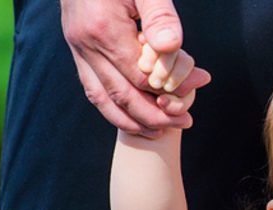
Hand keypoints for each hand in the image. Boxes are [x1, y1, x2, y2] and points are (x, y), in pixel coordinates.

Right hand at [61, 0, 210, 136]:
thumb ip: (160, 16)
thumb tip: (170, 47)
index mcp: (103, 29)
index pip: (140, 76)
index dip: (168, 91)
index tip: (196, 91)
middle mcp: (85, 44)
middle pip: (121, 95)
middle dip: (154, 115)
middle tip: (185, 122)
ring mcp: (77, 48)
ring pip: (102, 98)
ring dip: (132, 120)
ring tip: (160, 130)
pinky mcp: (76, 48)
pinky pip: (93, 88)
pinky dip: (113, 108)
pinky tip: (135, 115)